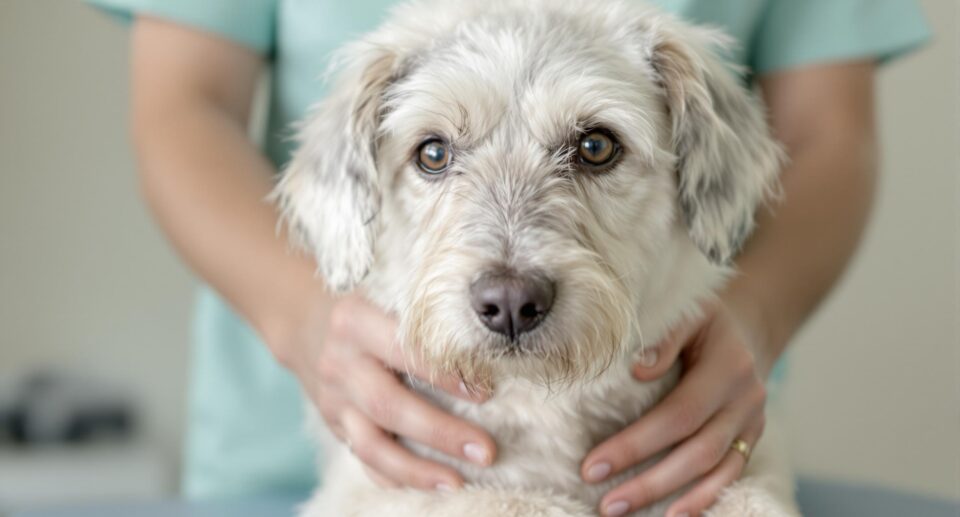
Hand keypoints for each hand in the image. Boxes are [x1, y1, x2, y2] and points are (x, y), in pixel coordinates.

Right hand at [268, 292, 496, 490]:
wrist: (305, 322)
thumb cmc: (368, 304)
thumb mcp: (384, 292)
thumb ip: (421, 313)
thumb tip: (490, 336)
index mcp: (355, 320)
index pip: (404, 351)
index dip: (444, 374)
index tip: (485, 392)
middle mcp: (340, 361)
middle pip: (389, 405)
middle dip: (441, 432)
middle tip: (486, 450)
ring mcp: (333, 399)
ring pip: (371, 444)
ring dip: (417, 469)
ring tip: (458, 481)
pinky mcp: (334, 424)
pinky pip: (362, 458)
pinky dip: (394, 477)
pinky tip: (428, 485)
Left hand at [581, 299, 771, 516]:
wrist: (744, 328)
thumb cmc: (700, 319)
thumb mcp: (688, 309)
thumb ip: (666, 333)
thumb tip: (639, 367)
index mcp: (729, 363)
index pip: (680, 412)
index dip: (637, 443)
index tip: (592, 464)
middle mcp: (745, 397)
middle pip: (697, 449)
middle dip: (648, 480)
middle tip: (604, 501)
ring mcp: (752, 421)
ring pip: (713, 469)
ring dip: (669, 495)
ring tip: (621, 510)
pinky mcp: (751, 438)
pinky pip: (730, 475)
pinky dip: (704, 499)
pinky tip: (673, 515)